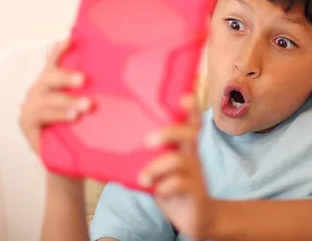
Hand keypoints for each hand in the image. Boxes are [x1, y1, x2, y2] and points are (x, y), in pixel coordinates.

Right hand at [19, 40, 91, 155]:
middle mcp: (39, 90)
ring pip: (47, 98)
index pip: (54, 61)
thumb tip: (123, 75)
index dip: (60, 50)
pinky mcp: (27, 123)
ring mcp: (31, 106)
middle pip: (49, 76)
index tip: (71, 40)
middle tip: (84, 80)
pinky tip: (73, 116)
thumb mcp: (88, 106)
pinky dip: (58, 115)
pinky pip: (41, 116)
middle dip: (66, 77)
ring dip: (67, 100)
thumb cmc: (81, 129)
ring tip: (86, 106)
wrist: (69, 160)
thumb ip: (94, 91)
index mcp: (52, 81)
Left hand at [139, 95, 214, 239]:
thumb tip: (114, 144)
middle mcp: (192, 155)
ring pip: (180, 160)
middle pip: (190, 133)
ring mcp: (195, 173)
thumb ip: (149, 155)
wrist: (197, 215)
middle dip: (169, 132)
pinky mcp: (195, 191)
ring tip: (143, 177)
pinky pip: (180, 184)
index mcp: (184, 147)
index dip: (190, 108)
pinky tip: (156, 191)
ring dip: (157, 166)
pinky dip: (164, 187)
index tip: (184, 96)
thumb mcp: (162, 167)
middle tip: (148, 141)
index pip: (190, 122)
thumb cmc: (173, 186)